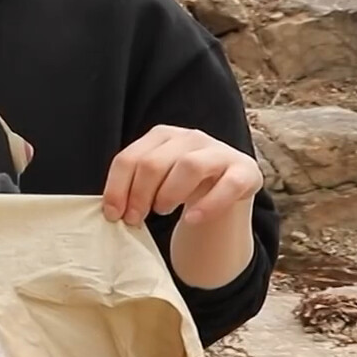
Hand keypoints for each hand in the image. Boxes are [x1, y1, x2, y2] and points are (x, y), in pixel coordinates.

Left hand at [102, 125, 261, 227]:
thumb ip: (134, 187)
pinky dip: (208, 204)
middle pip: (154, 163)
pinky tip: (192, 220)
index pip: (130, 158)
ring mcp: (219, 152)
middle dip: (139, 195)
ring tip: (162, 212)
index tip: (113, 215)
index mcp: (162, 135)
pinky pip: (228, 185)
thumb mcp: (155, 181)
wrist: (226, 190)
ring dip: (169, 194)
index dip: (117, 188)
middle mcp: (190, 137)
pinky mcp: (245, 171)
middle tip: (135, 219)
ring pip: (189, 166)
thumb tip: (111, 210)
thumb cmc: (181, 186)